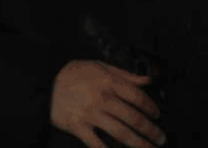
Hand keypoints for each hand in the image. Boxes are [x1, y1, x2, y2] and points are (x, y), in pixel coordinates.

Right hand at [50, 60, 165, 147]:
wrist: (47, 82)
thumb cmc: (76, 74)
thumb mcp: (102, 67)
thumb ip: (126, 75)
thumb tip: (147, 80)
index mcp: (109, 82)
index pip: (137, 97)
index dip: (151, 108)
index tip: (157, 115)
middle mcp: (102, 98)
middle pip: (132, 117)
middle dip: (150, 130)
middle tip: (160, 138)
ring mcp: (90, 113)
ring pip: (120, 132)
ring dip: (138, 143)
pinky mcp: (78, 126)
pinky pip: (96, 143)